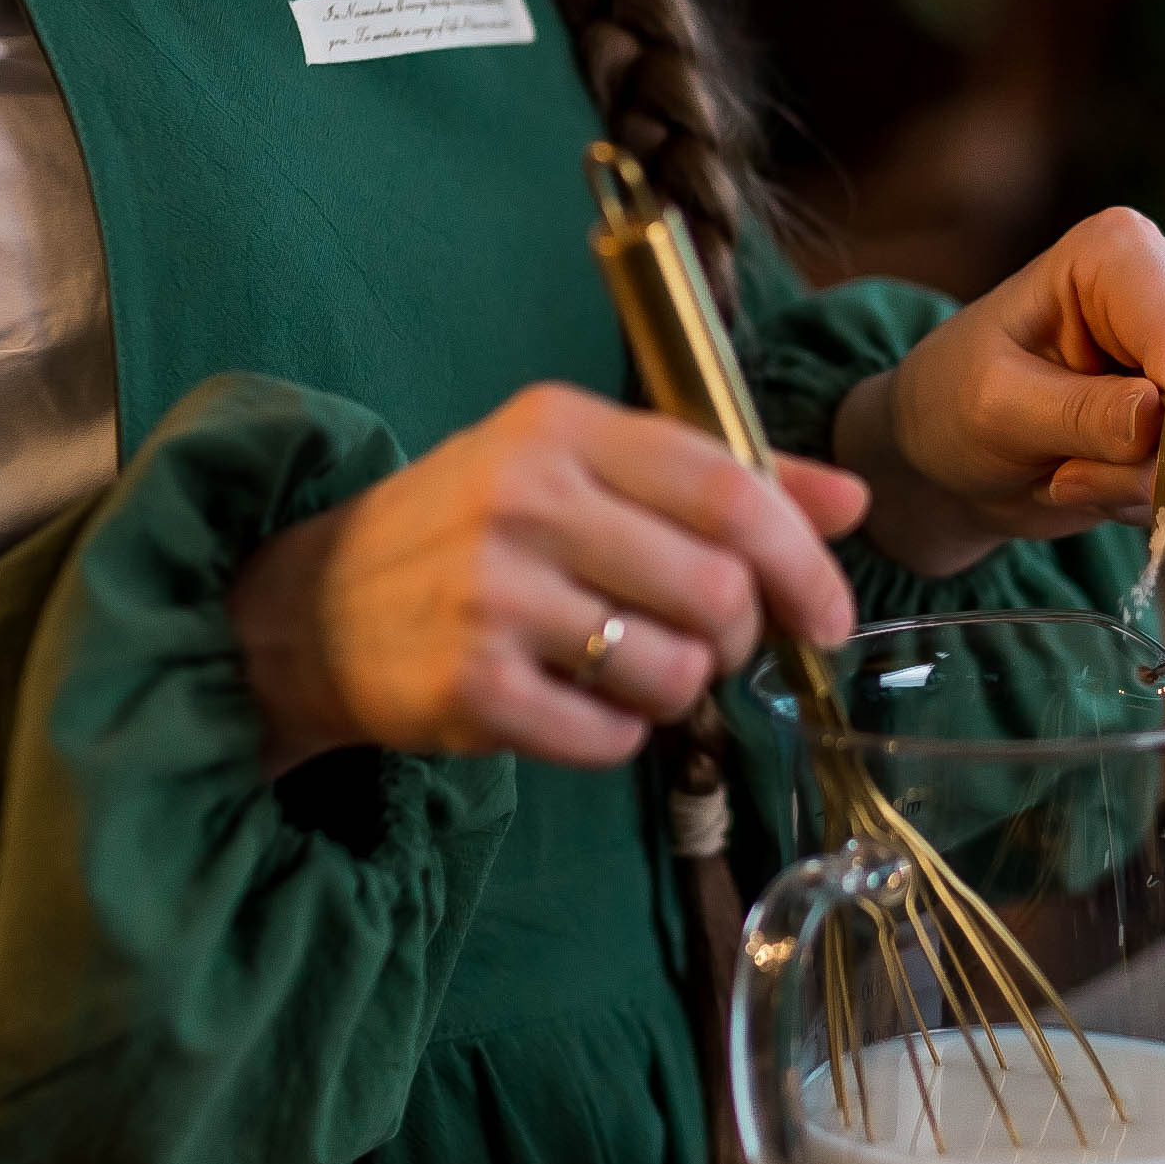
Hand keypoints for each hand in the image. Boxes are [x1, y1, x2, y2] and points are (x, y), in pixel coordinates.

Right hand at [229, 383, 868, 775]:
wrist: (312, 608)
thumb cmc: (470, 532)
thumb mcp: (577, 470)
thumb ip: (718, 477)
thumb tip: (852, 499)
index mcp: (560, 426)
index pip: (726, 489)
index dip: (802, 561)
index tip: (830, 615)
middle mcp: (525, 499)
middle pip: (718, 591)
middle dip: (738, 636)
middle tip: (706, 642)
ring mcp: (493, 596)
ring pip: (675, 672)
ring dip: (678, 691)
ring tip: (628, 671)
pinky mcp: (470, 687)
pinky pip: (611, 736)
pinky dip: (617, 735)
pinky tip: (575, 705)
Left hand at [834, 206, 1164, 578]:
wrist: (950, 451)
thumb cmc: (955, 403)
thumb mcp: (995, 408)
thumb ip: (1081, 415)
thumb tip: (1158, 420)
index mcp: (1117, 252)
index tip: (1122, 451)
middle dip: (1146, 457)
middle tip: (1066, 470)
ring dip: (1141, 483)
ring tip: (1070, 469)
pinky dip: (1150, 496)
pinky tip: (1095, 478)